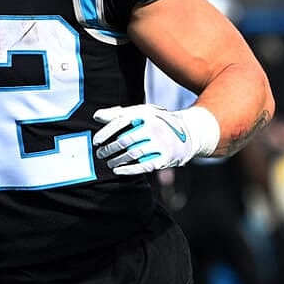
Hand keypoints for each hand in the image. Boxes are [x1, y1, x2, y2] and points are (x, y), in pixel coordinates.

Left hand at [93, 104, 218, 175]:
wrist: (187, 133)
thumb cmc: (156, 122)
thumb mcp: (141, 113)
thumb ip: (118, 114)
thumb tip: (96, 116)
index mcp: (145, 114)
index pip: (120, 122)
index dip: (105, 133)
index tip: (95, 142)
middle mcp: (154, 127)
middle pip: (125, 140)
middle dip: (109, 149)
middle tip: (100, 154)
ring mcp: (161, 142)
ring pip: (133, 154)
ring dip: (116, 160)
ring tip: (108, 163)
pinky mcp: (166, 157)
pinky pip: (143, 165)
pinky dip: (128, 169)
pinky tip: (118, 170)